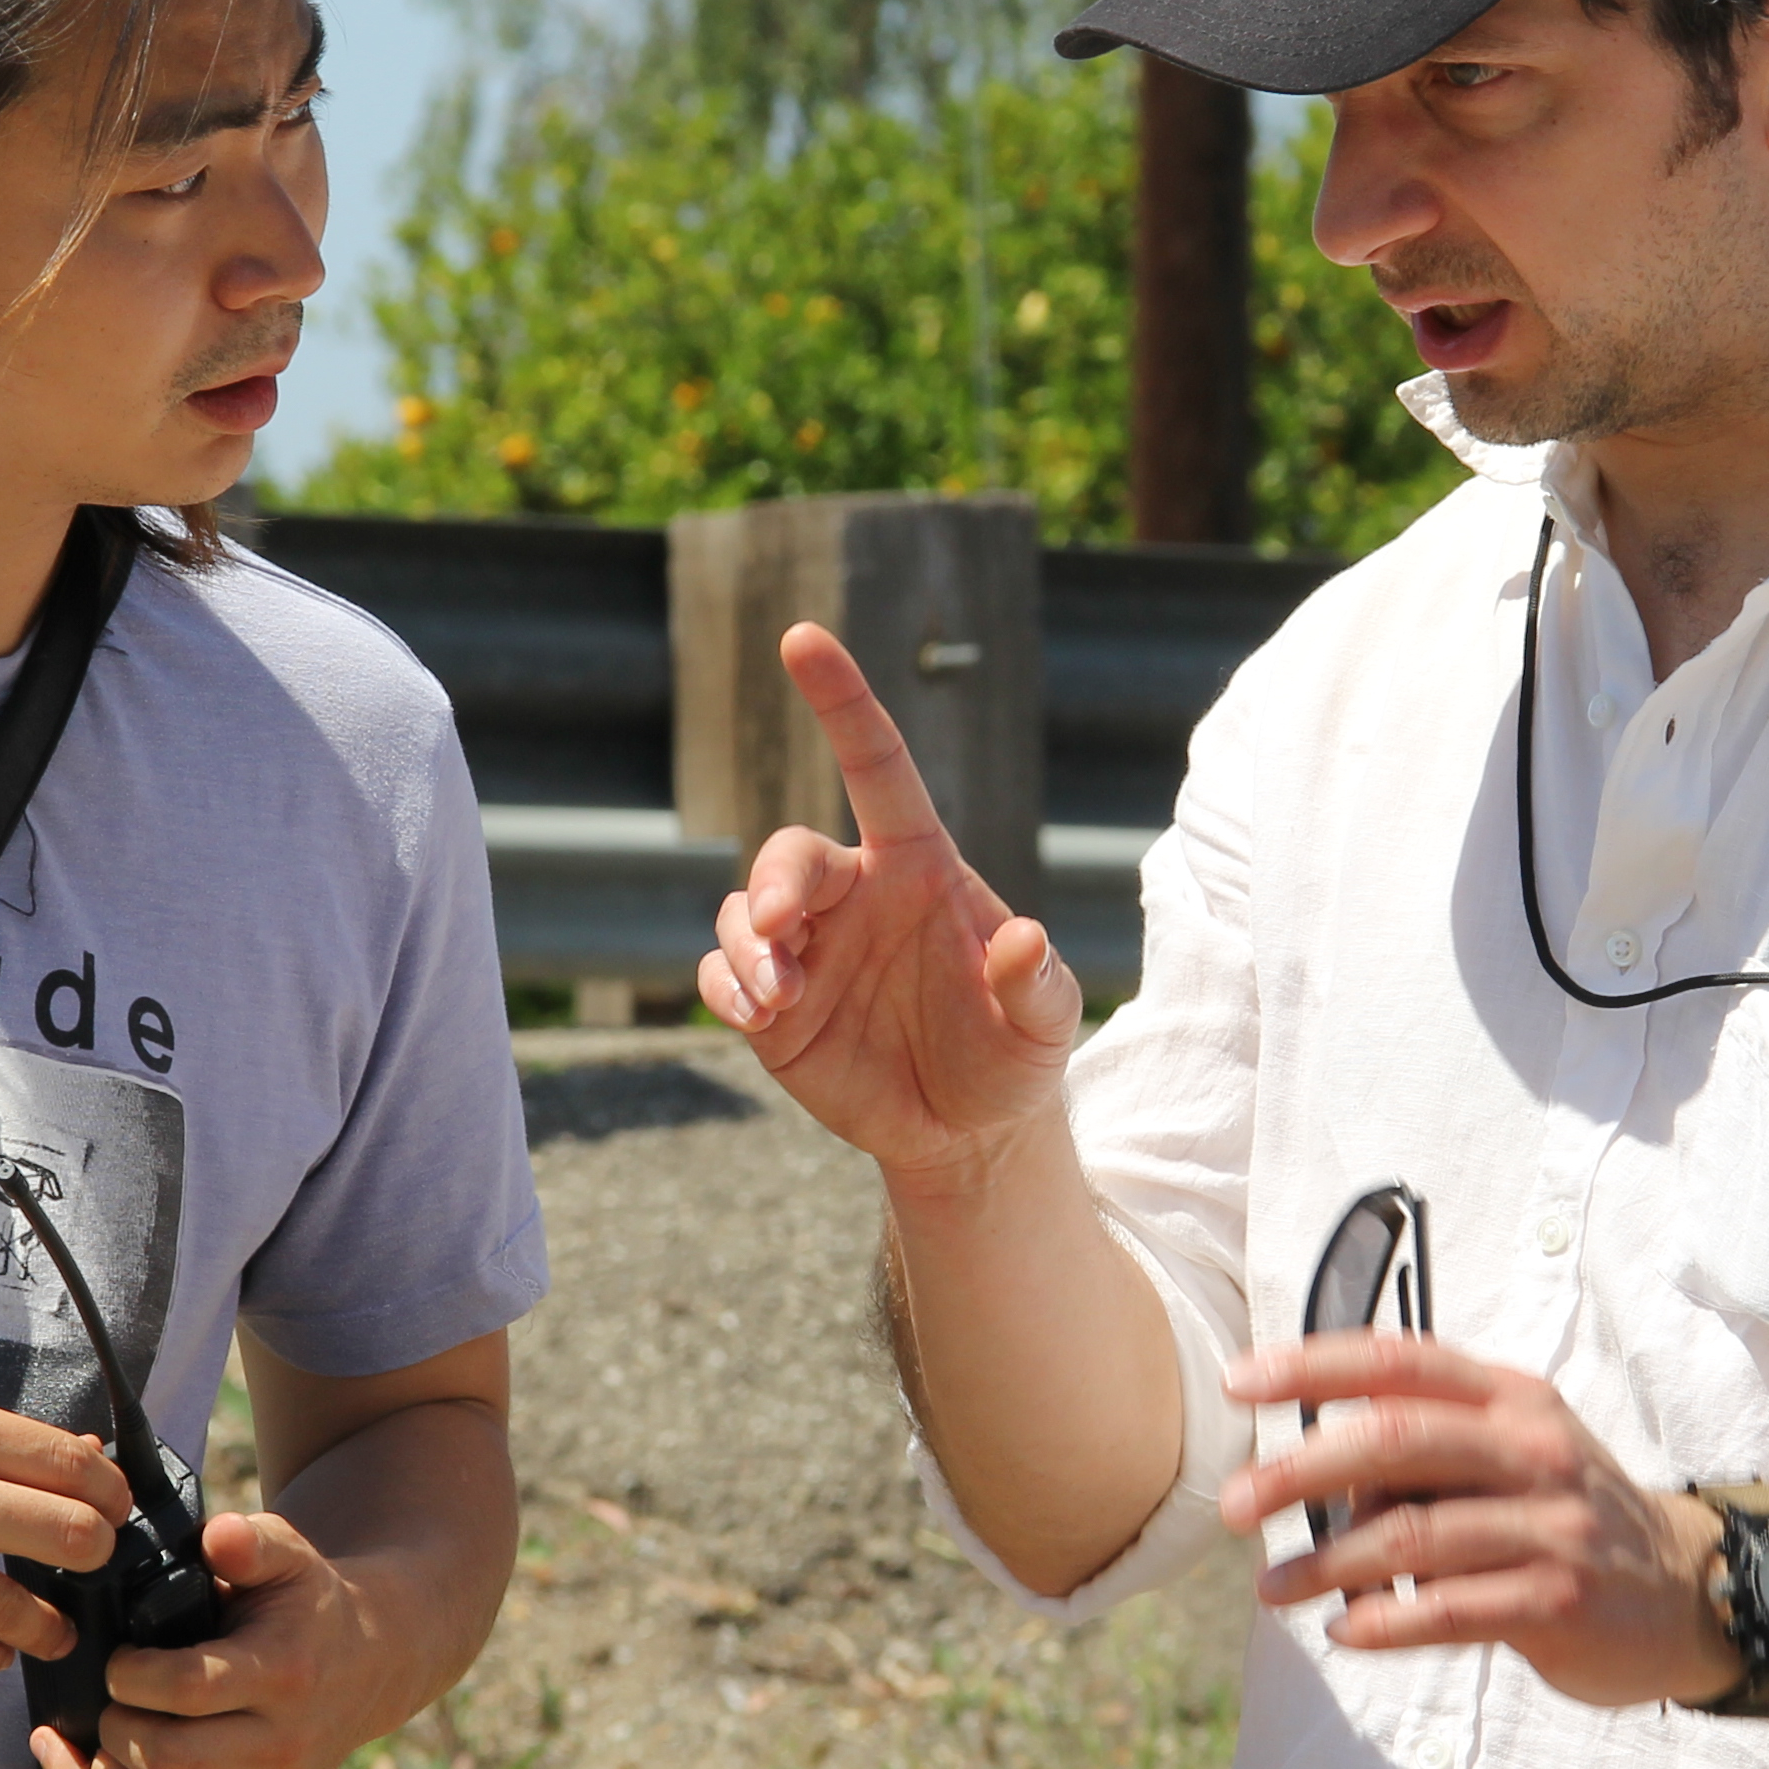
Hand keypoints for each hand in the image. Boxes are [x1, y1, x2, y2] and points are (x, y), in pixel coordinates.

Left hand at [32, 1507, 418, 1768]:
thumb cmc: (307, 1603)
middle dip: (113, 1725)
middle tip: (105, 1691)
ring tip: (84, 1734)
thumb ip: (251, 1542)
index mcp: (284, 1673)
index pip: (190, 1689)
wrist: (370, 1664)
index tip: (119, 1656)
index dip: (133, 1674)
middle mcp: (278, 1743)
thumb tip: (217, 1536)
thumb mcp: (289, 1556)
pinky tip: (83, 1764)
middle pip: (166, 1758)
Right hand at [698, 625, 1079, 1197]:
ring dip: (748, 947)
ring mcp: (806, 949)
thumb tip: (1021, 939)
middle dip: (776, 883)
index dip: (841, 700)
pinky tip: (759, 1017)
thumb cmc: (1013, 1054)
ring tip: (778, 1000)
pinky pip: (721, 975)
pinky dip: (726, 988)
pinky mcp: (770, 1007)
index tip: (801, 637)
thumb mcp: (1046, 1024)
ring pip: (743, 913)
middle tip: (783, 931)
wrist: (967, 1131)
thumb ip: (1037, 981)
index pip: (875, 765)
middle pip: (790, 854)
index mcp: (918, 865)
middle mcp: (853, 894)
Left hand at [1218, 1331, 1728, 1709]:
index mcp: (1510, 1400)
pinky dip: (1384, 1623)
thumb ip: (1425, 1449)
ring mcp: (1549, 1527)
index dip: (1313, 1366)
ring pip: (1409, 1537)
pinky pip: (1447, 1611)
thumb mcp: (1511, 1453)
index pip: (1400, 1363)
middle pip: (1392, 1442)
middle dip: (1296, 1471)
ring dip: (1325, 1565)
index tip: (1239, 1381)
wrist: (1693, 1589)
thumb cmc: (1567, 1515)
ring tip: (1273, 1588)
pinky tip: (1346, 1632)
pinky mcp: (1559, 1602)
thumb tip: (1315, 1476)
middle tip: (1233, 1505)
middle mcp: (1532, 1450)